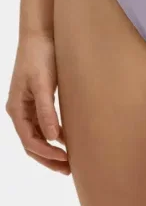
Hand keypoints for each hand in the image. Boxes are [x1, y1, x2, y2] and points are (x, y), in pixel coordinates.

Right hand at [6, 33, 69, 173]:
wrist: (41, 35)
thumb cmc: (40, 57)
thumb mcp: (43, 84)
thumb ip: (47, 110)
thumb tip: (52, 137)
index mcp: (16, 109)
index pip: (29, 140)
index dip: (46, 154)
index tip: (65, 160)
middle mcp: (20, 110)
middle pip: (32, 143)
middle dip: (48, 159)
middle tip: (68, 170)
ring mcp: (28, 106)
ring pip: (38, 136)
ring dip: (52, 150)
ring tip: (69, 162)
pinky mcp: (39, 100)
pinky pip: (44, 125)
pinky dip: (55, 136)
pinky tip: (69, 141)